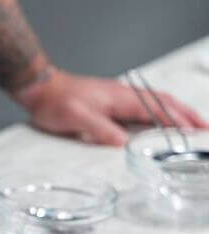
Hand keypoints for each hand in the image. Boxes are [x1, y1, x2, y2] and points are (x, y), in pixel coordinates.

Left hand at [15, 69, 208, 145]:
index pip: (157, 110)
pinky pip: (143, 108)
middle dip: (187, 116)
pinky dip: (159, 115)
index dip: (177, 122)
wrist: (41, 89)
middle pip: (165, 104)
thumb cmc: (56, 102)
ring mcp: (119, 99)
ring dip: (176, 114)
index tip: (195, 133)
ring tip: (192, 127)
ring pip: (156, 105)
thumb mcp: (75, 118)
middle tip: (205, 130)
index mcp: (120, 99)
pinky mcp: (111, 104)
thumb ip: (99, 129)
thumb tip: (122, 143)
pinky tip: (161, 124)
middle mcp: (124, 96)